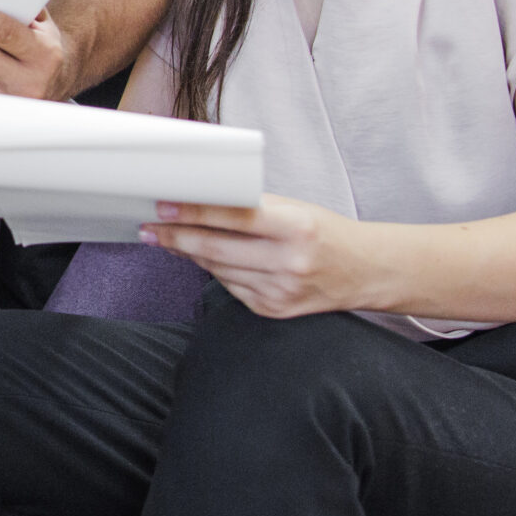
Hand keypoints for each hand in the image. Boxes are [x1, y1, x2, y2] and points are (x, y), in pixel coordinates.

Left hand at [141, 196, 373, 318]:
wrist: (365, 271)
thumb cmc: (325, 232)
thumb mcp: (294, 209)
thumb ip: (250, 208)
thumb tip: (196, 205)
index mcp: (296, 227)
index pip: (234, 217)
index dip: (193, 213)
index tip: (163, 208)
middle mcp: (289, 262)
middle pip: (216, 249)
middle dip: (176, 237)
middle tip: (150, 227)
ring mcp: (280, 291)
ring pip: (218, 270)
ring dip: (189, 253)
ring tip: (169, 238)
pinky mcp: (273, 310)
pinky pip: (230, 287)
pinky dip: (214, 270)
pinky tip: (205, 258)